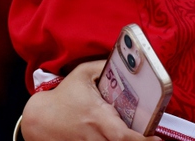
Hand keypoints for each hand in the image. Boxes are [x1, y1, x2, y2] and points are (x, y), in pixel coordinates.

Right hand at [20, 61, 160, 140]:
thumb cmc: (63, 95)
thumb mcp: (83, 73)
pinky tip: (122, 138)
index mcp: (97, 116)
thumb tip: (130, 62)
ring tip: (140, 137)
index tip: (157, 139)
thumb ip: (105, 65)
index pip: (123, 136)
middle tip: (154, 140)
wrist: (38, 119)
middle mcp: (93, 136)